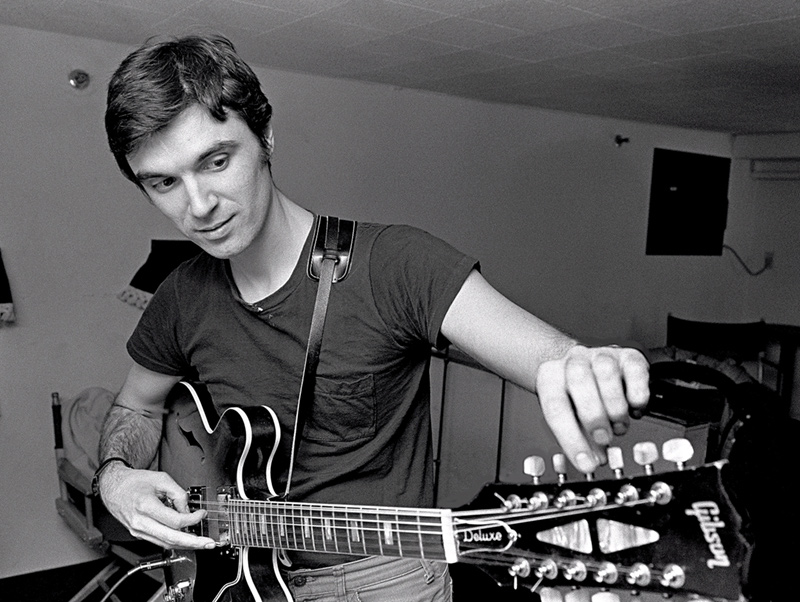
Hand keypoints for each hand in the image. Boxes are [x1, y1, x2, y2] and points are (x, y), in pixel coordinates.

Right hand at [98, 463, 215, 549]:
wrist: (113, 487)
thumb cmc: (134, 482)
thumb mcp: (161, 479)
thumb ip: (178, 494)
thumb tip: (188, 510)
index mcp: (145, 506)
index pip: (174, 520)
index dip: (192, 519)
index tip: (201, 514)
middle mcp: (140, 522)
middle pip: (170, 538)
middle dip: (193, 543)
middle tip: (208, 544)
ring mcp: (138, 530)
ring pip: (165, 544)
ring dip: (185, 545)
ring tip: (201, 544)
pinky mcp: (138, 533)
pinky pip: (159, 541)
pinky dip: (173, 541)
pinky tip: (185, 539)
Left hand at [535, 344, 648, 473]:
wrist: (592, 363)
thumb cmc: (579, 394)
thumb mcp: (571, 416)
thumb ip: (580, 438)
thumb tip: (594, 460)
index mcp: (552, 376)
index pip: (555, 407)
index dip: (570, 439)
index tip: (586, 463)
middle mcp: (574, 361)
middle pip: (579, 381)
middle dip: (593, 416)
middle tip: (603, 439)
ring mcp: (601, 355)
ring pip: (606, 372)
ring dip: (615, 406)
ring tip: (618, 425)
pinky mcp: (628, 356)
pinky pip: (635, 371)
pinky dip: (638, 394)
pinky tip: (635, 409)